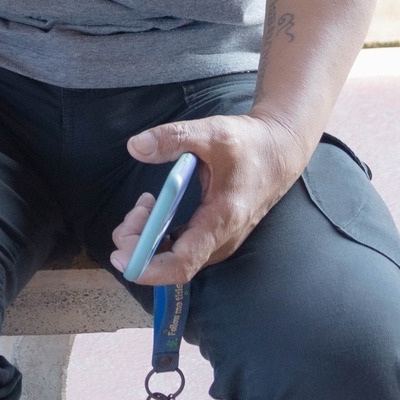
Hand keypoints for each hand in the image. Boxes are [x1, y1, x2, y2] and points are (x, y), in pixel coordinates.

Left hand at [107, 113, 312, 284]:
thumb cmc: (249, 143)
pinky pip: (179, 250)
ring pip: (174, 259)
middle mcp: (221, 240)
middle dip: (140, 245)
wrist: (279, 152)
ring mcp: (218, 242)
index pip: (182, 264)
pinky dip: (158, 235)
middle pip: (171, 265)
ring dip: (147, 239)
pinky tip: (155, 208)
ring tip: (144, 204)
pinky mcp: (214, 236)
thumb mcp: (212, 132)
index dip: (147, 267)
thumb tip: (136, 146)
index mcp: (221, 220)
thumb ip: (173, 138)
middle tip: (136, 208)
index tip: (120, 253)